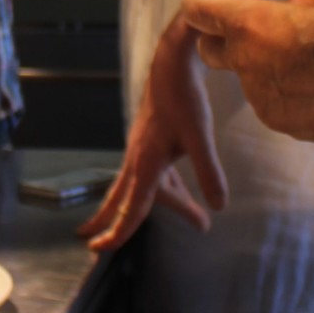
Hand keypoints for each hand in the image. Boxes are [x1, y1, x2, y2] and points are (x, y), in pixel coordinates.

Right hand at [80, 15, 226, 250]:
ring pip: (136, 188)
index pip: (131, 208)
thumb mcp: (200, 136)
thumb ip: (210, 172)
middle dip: (109, 224)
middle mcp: (137, 159)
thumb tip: (219, 208)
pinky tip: (176, 191)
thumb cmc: (184, 97)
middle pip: (123, 200)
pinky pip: (148, 174)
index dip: (118, 232)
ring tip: (131, 225)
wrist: (172, 62)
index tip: (100, 249)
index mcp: (145, 162)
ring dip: (136, 208)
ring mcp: (140, 149)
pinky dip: (156, 190)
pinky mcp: (149, 142)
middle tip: (94, 247)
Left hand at [184, 0, 313, 144]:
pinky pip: (272, 103)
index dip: (199, 6)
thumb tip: (287, 19)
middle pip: (207, 51)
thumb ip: (290, 14)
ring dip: (263, 71)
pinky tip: (313, 92)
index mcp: (248, 24)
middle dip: (218, 42)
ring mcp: (257, 95)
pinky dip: (285, 96)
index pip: (198, 11)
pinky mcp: (275, 120)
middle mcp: (243, 61)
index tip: (203, 4)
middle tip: (245, 36)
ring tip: (302, 68)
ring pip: (247, 79)